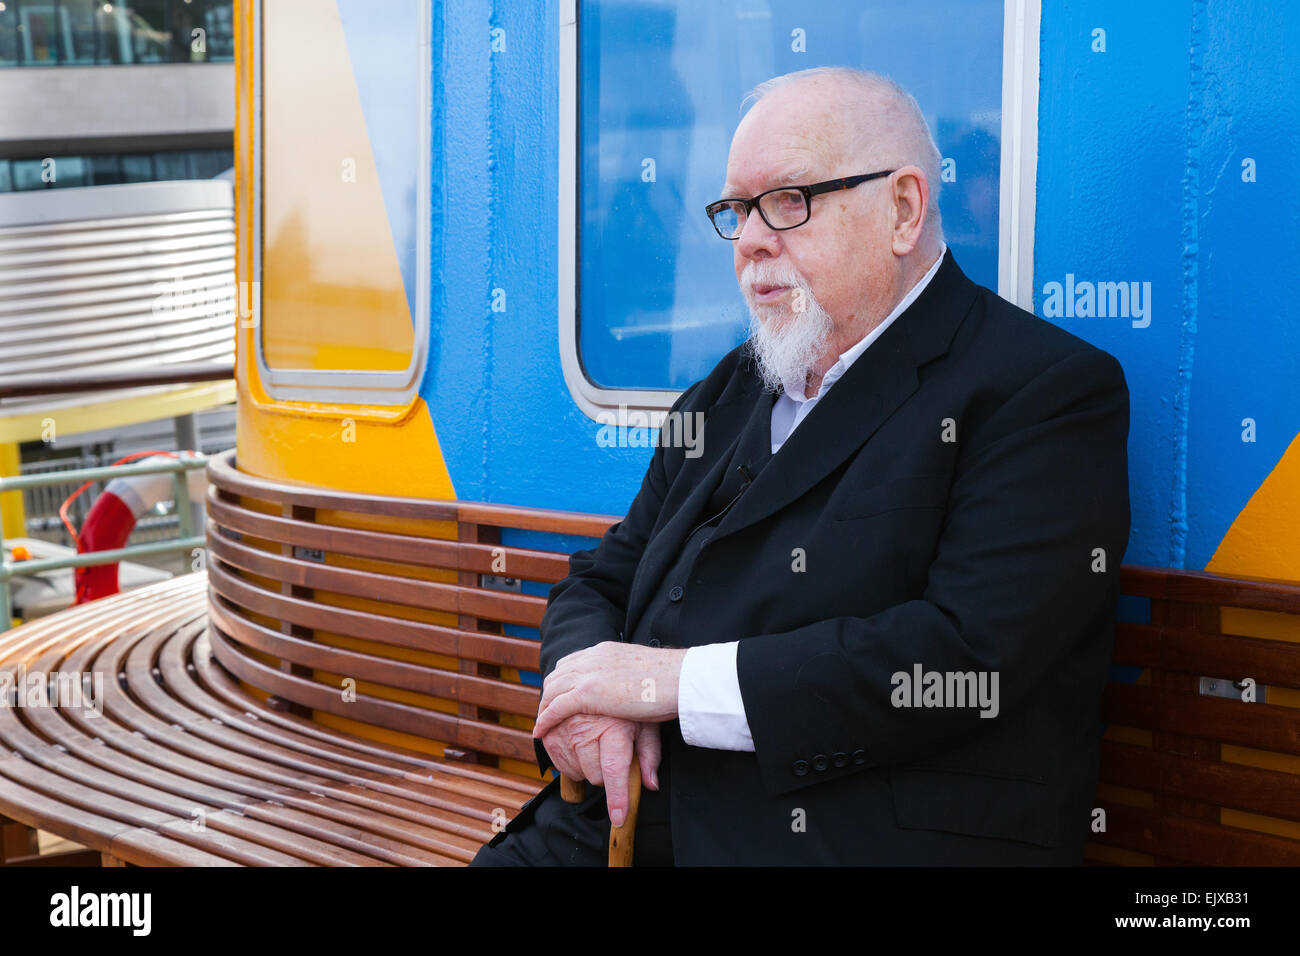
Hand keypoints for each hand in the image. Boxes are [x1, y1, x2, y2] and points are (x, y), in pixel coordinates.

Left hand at [533, 642, 686, 738]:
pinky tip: (541, 731)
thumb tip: (637, 694)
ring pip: (552, 690)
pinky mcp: (587, 693)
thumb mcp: (646, 674)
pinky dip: (545, 719)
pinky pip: (556, 707)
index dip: (564, 679)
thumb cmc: (672, 678)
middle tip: (546, 711)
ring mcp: (588, 674)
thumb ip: (634, 681)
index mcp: (606, 651)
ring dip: (544, 707)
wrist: (679, 678)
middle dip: (549, 693)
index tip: (561, 694)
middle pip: (558, 674)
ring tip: (542, 724)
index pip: (574, 661)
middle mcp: (593, 658)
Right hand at [539, 714, 660, 825]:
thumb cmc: (625, 703)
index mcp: (613, 726)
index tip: (618, 818)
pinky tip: (581, 744)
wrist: (596, 677)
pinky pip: (560, 765)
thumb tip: (651, 785)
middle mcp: (586, 728)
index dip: (617, 797)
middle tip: (613, 752)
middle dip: (607, 772)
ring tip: (597, 744)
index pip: (614, 770)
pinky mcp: (549, 731)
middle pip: (595, 776)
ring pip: (577, 773)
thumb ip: (649, 754)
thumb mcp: (645, 722)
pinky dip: (572, 761)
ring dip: (588, 767)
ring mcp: (564, 730)